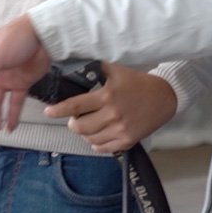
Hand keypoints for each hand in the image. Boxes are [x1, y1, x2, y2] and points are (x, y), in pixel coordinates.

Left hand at [44, 63, 176, 152]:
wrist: (164, 97)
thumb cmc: (137, 82)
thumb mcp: (116, 70)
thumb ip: (95, 69)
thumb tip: (74, 64)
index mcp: (107, 96)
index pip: (75, 105)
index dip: (58, 110)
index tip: (48, 111)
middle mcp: (112, 115)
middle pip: (80, 127)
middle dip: (72, 123)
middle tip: (74, 118)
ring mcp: (120, 130)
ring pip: (90, 139)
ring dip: (83, 133)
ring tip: (86, 125)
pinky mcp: (128, 141)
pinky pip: (103, 148)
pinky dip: (95, 143)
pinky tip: (97, 135)